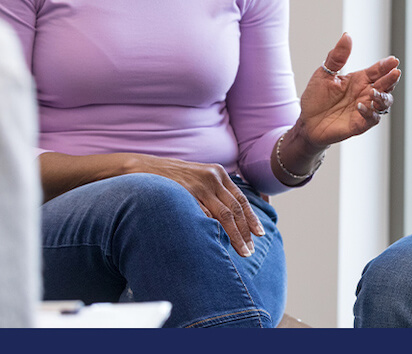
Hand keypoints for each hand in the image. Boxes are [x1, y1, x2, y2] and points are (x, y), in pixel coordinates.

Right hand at [124, 154, 263, 257]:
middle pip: (235, 210)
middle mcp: (212, 178)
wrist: (141, 167)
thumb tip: (232, 214)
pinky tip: (218, 244)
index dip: (251, 218)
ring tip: (242, 251)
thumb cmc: (172, 177)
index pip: (240, 200)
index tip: (259, 234)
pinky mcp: (184, 194)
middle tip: (250, 250)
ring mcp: (198, 186)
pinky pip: (203, 216)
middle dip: (245, 232)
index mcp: (218, 173)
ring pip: (224, 216)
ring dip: (235, 236)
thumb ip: (215, 191)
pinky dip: (212, 230)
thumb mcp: (198, 176)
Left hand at [294, 33, 401, 149]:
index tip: (393, 60)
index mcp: (359, 80)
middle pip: (385, 86)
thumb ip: (337, 56)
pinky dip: (368, 112)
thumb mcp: (324, 73)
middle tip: (394, 73)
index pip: (377, 71)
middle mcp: (365, 94)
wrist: (306, 121)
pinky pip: (371, 119)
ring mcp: (364, 109)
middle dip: (391, 80)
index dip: (386, 65)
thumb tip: (347, 36)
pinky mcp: (359, 124)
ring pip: (384, 103)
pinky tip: (361, 105)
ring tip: (374, 92)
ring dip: (382, 97)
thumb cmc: (316, 98)